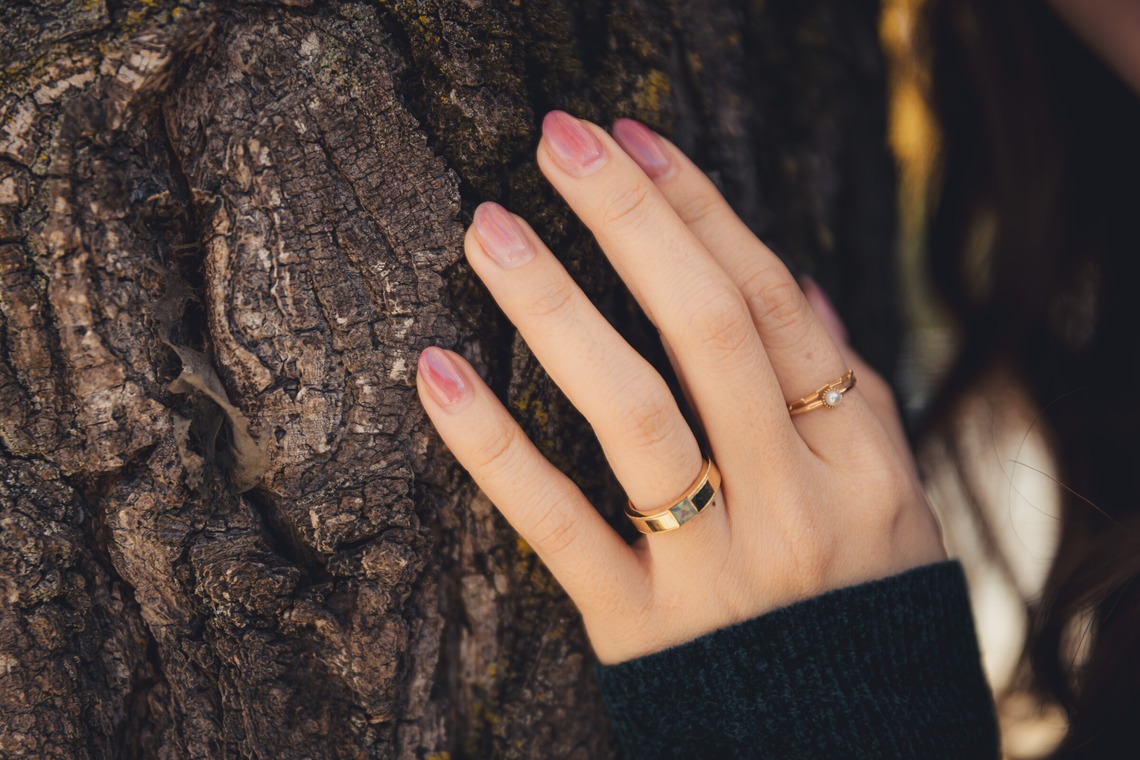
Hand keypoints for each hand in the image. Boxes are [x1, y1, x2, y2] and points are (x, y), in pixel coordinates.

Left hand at [416, 112, 944, 664]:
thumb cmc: (861, 618)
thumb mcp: (895, 508)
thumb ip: (848, 399)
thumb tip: (801, 287)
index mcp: (864, 466)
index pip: (777, 308)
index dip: (704, 214)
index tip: (635, 142)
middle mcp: (796, 507)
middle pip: (711, 334)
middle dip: (635, 222)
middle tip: (560, 140)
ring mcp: (715, 572)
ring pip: (635, 416)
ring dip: (559, 310)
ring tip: (491, 227)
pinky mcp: (637, 630)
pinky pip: (559, 526)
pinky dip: (495, 448)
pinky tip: (439, 372)